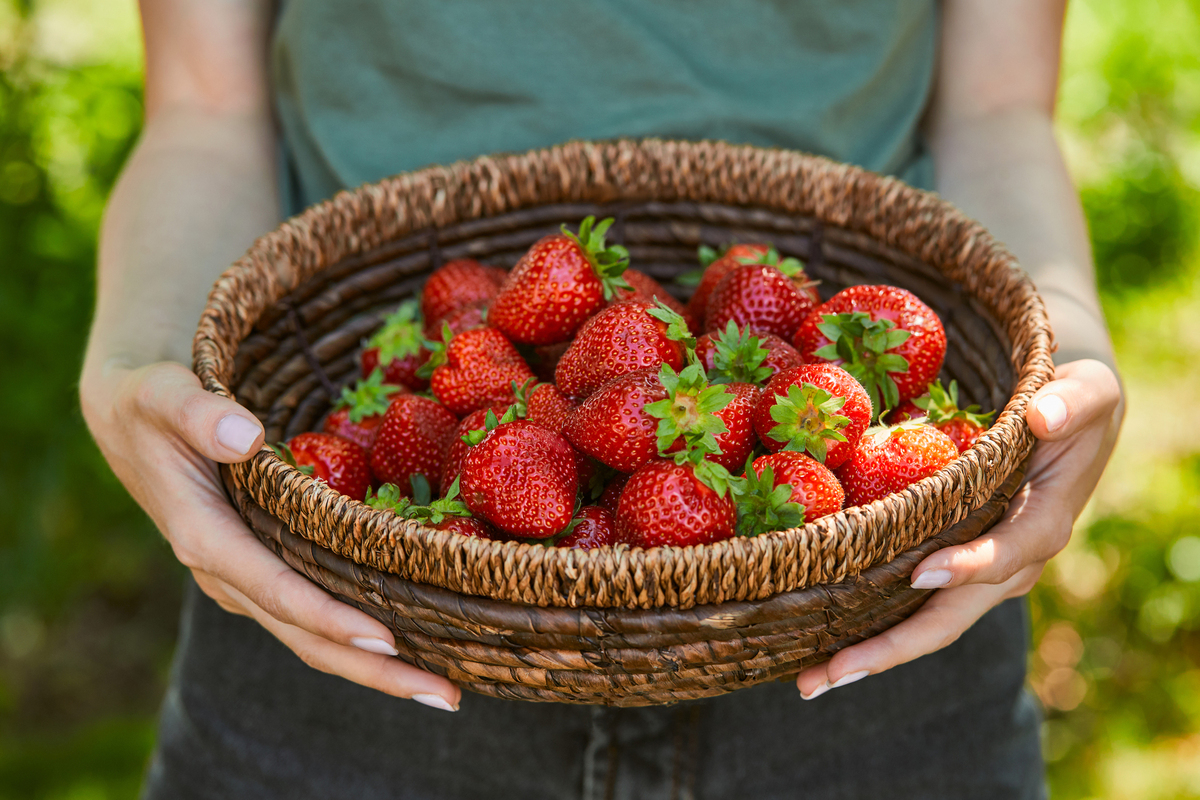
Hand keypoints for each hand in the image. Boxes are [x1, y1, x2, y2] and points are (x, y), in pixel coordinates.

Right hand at [80, 359, 460, 711]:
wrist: (131, 421)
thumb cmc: (150, 403)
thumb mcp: (163, 396)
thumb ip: (199, 415)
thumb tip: (246, 439)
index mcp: (205, 537)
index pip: (275, 589)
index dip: (329, 618)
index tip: (386, 641)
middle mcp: (227, 573)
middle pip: (305, 637)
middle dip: (374, 670)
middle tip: (447, 696)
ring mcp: (246, 578)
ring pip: (313, 637)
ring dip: (376, 668)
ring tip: (444, 688)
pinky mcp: (262, 570)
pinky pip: (313, 614)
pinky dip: (358, 636)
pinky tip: (413, 643)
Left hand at [796, 359, 1122, 698]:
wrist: (1063, 424)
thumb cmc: (1072, 404)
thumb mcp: (1087, 391)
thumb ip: (1071, 402)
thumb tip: (1043, 417)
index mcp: (1042, 524)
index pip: (1008, 553)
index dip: (970, 566)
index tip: (923, 571)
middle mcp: (1008, 564)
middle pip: (949, 618)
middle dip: (890, 649)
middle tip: (829, 675)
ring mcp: (976, 575)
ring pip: (923, 624)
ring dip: (868, 653)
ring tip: (808, 681)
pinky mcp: (948, 568)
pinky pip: (907, 605)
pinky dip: (867, 626)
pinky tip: (817, 643)